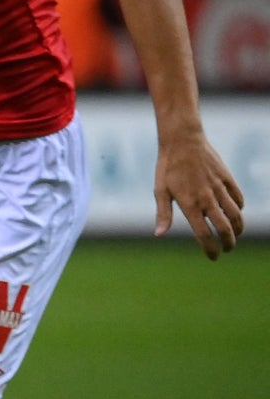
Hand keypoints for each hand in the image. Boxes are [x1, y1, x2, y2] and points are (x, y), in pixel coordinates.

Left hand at [155, 133, 244, 259]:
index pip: (204, 235)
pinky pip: (238, 199)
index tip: (213, 257)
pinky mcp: (227, 179)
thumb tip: (159, 234)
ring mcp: (219, 189)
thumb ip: (163, 214)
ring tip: (235, 235)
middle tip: (227, 249)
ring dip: (238, 229)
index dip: (210, 249)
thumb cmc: (168, 167)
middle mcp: (207, 199)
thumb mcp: (160, 190)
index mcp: (190, 205)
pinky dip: (239, 210)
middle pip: (225, 228)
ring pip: (236, 215)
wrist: (183, 141)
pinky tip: (234, 213)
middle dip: (229, 243)